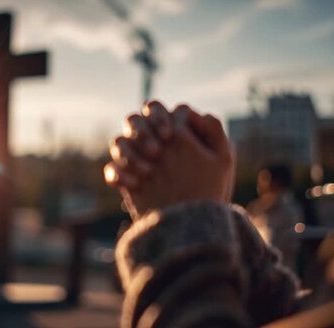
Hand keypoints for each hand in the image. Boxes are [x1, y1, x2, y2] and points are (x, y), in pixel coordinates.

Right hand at [105, 103, 234, 218]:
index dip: (158, 117)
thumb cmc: (213, 189)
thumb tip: (188, 112)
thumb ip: (212, 129)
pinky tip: (135, 185)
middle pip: (132, 120)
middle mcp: (150, 140)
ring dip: (128, 153)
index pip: (154, 109)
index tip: (169, 136)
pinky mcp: (125, 180)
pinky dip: (119, 174)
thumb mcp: (222, 158)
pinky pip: (111, 170)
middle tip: (157, 153)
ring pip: (118, 142)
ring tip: (148, 172)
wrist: (195, 223)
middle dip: (141, 133)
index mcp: (171, 129)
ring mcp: (135, 159)